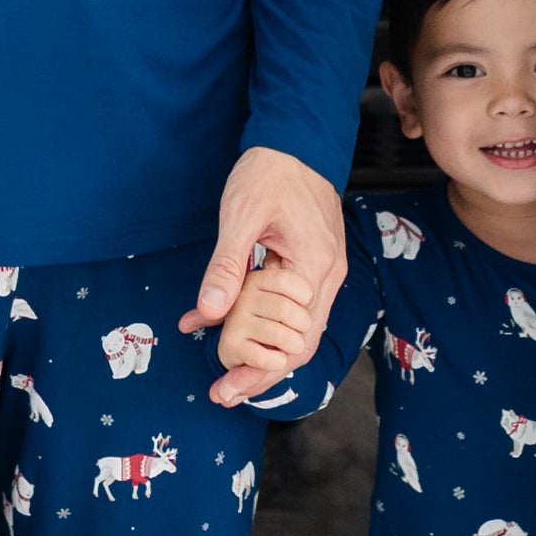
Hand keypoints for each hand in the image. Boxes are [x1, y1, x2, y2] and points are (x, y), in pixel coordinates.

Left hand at [181, 146, 343, 403]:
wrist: (296, 141)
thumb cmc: (269, 173)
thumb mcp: (240, 217)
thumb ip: (226, 266)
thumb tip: (207, 313)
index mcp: (314, 267)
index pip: (294, 341)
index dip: (260, 371)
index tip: (226, 389)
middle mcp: (328, 276)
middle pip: (300, 344)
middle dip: (262, 373)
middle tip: (223, 394)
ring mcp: (326, 272)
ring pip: (300, 330)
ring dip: (265, 353)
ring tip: (229, 375)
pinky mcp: (316, 265)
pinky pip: (298, 309)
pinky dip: (270, 327)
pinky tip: (240, 333)